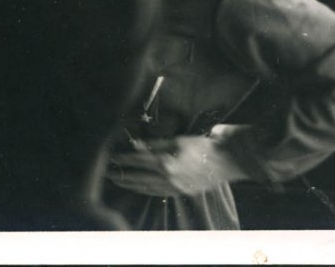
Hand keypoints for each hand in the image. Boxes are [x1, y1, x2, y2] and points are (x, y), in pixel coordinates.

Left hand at [106, 134, 247, 196]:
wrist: (226, 161)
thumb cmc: (202, 146)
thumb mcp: (177, 141)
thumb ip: (155, 145)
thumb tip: (136, 146)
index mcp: (165, 162)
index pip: (137, 160)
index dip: (123, 158)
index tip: (112, 157)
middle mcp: (167, 178)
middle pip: (138, 178)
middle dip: (122, 175)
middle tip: (109, 173)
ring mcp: (174, 188)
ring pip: (147, 188)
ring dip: (131, 185)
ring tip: (119, 181)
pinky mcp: (181, 192)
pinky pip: (158, 193)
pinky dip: (146, 191)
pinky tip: (140, 188)